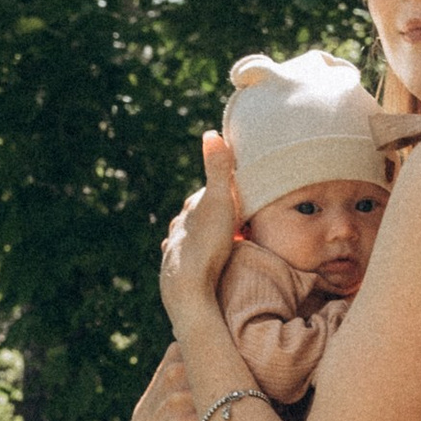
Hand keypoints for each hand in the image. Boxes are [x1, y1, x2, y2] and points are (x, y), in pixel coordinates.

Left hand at [159, 127, 242, 333]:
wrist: (186, 288)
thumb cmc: (207, 243)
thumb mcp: (219, 201)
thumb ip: (217, 169)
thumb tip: (211, 132)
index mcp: (191, 210)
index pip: (210, 193)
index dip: (227, 193)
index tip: (244, 195)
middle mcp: (180, 227)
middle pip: (200, 217)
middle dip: (217, 217)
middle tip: (240, 222)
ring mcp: (176, 250)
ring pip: (193, 238)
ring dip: (207, 239)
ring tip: (225, 244)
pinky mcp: (176, 273)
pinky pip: (192, 262)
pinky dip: (200, 259)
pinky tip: (206, 265)